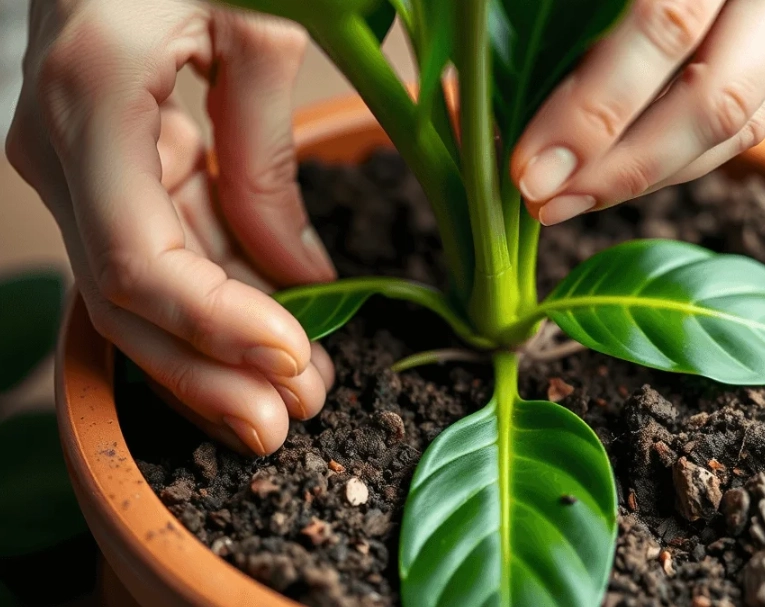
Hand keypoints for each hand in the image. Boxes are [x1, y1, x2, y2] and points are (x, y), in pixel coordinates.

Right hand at [7, 0, 335, 454]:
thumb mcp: (257, 27)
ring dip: (218, 354)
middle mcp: (62, 149)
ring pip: (139, 293)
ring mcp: (75, 166)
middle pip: (127, 300)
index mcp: (92, 100)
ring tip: (299, 396)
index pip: (136, 260)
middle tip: (291, 420)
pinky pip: (156, 256)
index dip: (212, 326)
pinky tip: (270, 342)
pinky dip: (215, 303)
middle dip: (212, 372)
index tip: (291, 360)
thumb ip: (267, 154)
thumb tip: (298, 274)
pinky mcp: (104, 172)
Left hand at [512, 0, 764, 224]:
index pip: (663, 24)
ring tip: (572, 201)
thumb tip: (464, 80)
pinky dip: (685, 158)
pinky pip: (758, 118)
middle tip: (544, 200)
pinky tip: (620, 174)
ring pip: (745, 122)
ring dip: (652, 176)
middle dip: (622, 167)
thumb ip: (546, 4)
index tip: (527, 164)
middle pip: (720, 96)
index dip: (592, 109)